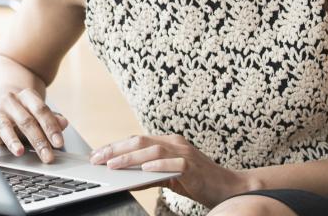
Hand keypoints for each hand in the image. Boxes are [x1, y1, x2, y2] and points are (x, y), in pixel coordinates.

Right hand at [0, 88, 68, 163]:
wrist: (6, 101)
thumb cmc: (27, 111)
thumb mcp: (40, 112)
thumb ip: (52, 118)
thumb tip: (63, 123)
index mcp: (27, 96)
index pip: (41, 110)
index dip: (51, 127)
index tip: (59, 143)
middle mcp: (11, 101)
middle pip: (25, 120)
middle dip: (38, 140)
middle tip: (47, 156)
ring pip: (5, 125)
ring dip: (13, 140)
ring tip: (20, 151)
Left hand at [90, 134, 248, 207]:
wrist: (230, 188)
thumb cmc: (198, 182)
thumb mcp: (169, 175)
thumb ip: (150, 173)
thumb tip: (127, 178)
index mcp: (168, 142)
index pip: (136, 140)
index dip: (115, 146)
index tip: (97, 154)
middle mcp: (175, 143)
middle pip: (140, 141)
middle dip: (115, 149)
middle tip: (97, 158)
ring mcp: (184, 153)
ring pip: (152, 150)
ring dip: (130, 157)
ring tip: (113, 165)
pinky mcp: (193, 166)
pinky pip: (173, 163)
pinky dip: (157, 166)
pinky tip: (144, 169)